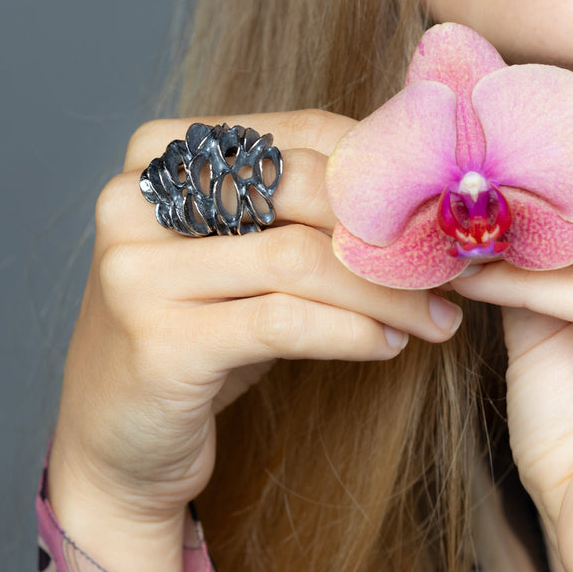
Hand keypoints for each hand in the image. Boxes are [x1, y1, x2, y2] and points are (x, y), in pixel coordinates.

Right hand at [48, 110, 463, 571]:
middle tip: (451, 262)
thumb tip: (422, 181)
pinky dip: (353, 330)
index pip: (300, 132)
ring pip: (300, 258)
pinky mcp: (157, 340)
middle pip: (300, 187)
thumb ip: (304, 204)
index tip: (444, 203)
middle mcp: (136, 198)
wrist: (120, 439)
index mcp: (162, 151)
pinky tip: (391, 343)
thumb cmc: (202, 326)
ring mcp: (136, 269)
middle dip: (389, 228)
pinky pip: (284, 321)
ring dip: (385, 289)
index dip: (381, 167)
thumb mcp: (245, 249)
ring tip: (436, 315)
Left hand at [452, 134, 572, 571]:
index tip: (479, 121)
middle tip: (452, 159)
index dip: (558, 139)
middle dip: (533, 173)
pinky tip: (466, 275)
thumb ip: (546, 237)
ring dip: (520, 223)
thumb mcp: (559, 306)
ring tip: (448, 212)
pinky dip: (525, 282)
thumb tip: (484, 164)